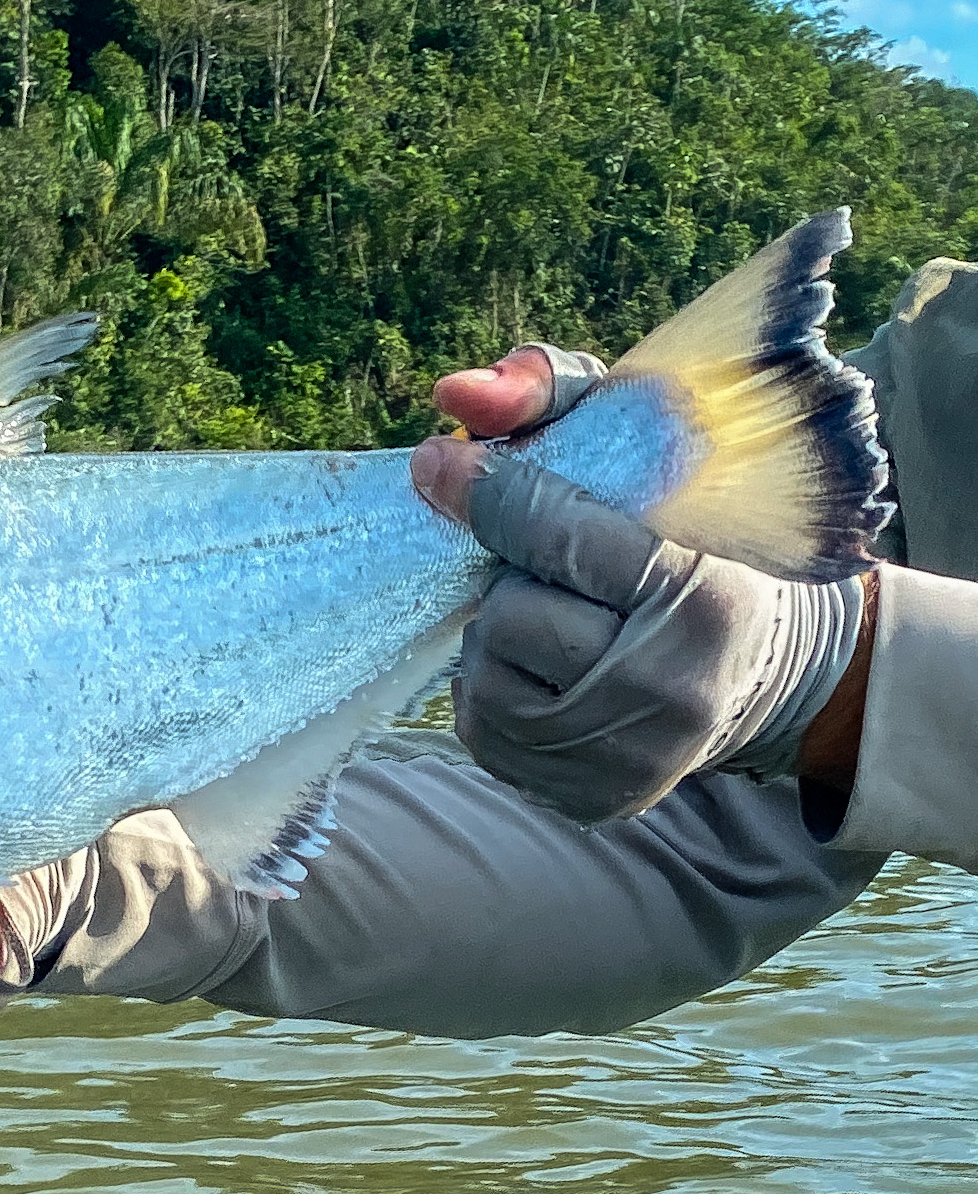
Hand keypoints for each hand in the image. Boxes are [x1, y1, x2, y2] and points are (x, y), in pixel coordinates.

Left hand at [410, 348, 871, 821]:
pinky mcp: (586, 798)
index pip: (564, 538)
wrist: (757, 670)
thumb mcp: (643, 451)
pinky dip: (495, 689)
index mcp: (703, 600)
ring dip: (498, 637)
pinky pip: (482, 729)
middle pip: (510, 616)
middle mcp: (669, 692)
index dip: (491, 492)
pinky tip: (541, 670)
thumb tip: (455, 395)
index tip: (436, 462)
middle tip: (551, 575)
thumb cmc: (688, 541)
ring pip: (484, 674)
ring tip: (552, 621)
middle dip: (513, 581)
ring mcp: (626, 758)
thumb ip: (554, 397)